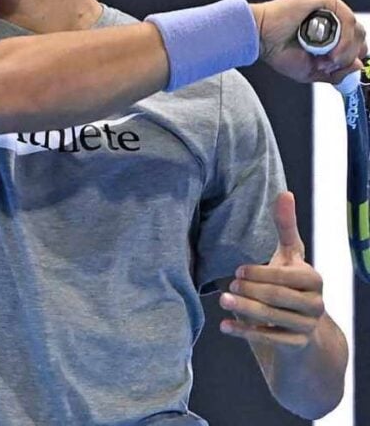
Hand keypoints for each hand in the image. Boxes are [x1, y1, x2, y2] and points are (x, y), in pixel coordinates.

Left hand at [219, 192, 325, 350]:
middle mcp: (315, 304)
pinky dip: (244, 332)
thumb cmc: (289, 280)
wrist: (302, 325)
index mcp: (313, 279)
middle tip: (227, 285)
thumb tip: (284, 192)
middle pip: (278, 297)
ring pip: (273, 319)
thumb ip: (285, 226)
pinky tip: (224, 325)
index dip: (262, 273)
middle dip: (250, 291)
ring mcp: (306, 326)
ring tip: (222, 300)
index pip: (288, 276)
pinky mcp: (295, 346)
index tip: (237, 270)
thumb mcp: (289, 253)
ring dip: (245, 310)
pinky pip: (269, 340)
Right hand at [252, 0, 365, 85]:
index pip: (356, 41)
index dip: (351, 56)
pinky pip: (346, 19)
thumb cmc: (277, 50)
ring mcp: (328, 4)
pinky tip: (330, 49)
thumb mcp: (312, 71)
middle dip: (349, 55)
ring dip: (346, 49)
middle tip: (330, 64)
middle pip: (359, 35)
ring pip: (355, 28)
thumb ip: (337, 72)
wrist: (260, 38)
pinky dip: (343, 38)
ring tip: (328, 58)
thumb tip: (358, 66)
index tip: (338, 67)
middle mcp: (330, 14)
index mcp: (328, 29)